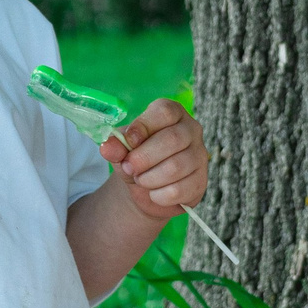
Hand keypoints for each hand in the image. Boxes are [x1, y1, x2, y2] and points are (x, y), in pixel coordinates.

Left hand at [102, 99, 208, 223]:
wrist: (147, 188)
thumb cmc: (137, 159)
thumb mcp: (122, 150)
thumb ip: (115, 146)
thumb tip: (107, 147)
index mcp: (172, 113)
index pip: (164, 112)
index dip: (143, 126)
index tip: (129, 141)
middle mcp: (191, 130)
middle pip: (172, 139)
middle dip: (143, 158)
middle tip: (129, 167)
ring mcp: (200, 156)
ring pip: (175, 167)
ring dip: (149, 178)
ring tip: (140, 180)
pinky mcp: (200, 182)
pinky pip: (178, 190)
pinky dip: (158, 196)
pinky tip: (154, 193)